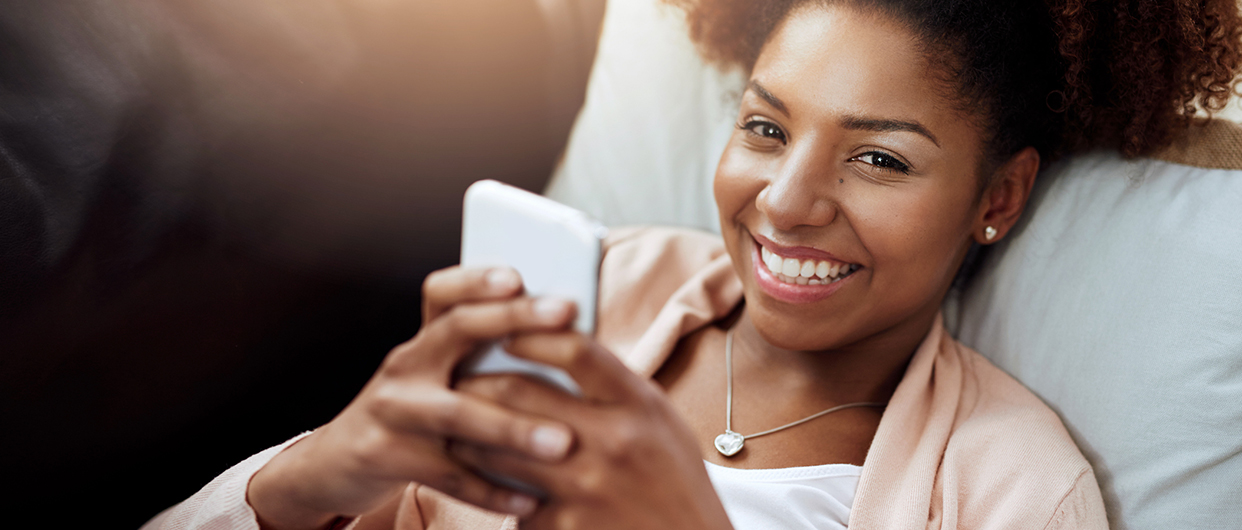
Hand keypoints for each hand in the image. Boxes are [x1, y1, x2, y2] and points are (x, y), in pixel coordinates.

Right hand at [248, 266, 579, 529]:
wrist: (335, 462)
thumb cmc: (412, 415)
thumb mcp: (435, 377)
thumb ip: (481, 362)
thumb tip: (567, 341)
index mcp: (424, 340)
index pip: (443, 293)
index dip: (477, 278)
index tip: (518, 272)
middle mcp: (406, 364)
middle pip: (457, 329)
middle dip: (514, 318)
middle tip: (566, 315)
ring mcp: (392, 409)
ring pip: (458, 413)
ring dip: (513, 428)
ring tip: (562, 441)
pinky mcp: (385, 455)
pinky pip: (448, 475)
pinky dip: (491, 491)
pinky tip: (530, 499)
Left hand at [453, 332, 733, 529]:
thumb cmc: (672, 478)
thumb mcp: (660, 420)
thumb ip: (614, 385)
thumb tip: (555, 343)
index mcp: (640, 405)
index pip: (575, 350)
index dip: (531, 334)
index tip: (505, 332)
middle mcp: (613, 442)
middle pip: (519, 393)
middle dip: (476, 381)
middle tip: (457, 377)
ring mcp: (585, 488)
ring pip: (497, 448)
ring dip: (468, 433)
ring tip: (456, 425)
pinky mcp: (564, 527)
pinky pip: (510, 497)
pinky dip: (494, 487)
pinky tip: (485, 480)